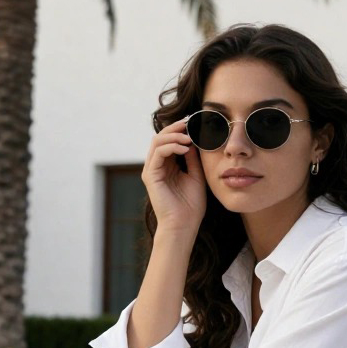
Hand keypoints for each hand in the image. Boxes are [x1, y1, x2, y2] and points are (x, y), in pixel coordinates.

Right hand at [143, 117, 206, 237]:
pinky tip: (185, 148)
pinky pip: (158, 153)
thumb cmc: (191, 205)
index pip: (170, 140)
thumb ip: (193, 158)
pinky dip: (171, 146)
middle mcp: (157, 165)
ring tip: (189, 138)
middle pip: (161, 137)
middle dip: (176, 128)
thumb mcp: (197, 175)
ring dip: (174, 136)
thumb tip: (193, 140)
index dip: (181, 130)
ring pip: (157, 141)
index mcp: (168, 165)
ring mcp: (152, 170)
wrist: (184, 225)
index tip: (195, 123)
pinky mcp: (150, 175)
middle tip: (190, 123)